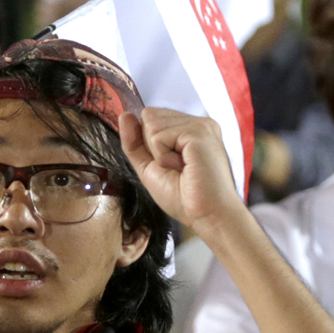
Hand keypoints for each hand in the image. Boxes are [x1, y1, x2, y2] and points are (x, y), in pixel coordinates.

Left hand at [119, 108, 243, 233]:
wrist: (209, 217)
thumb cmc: (184, 198)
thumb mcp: (150, 168)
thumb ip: (135, 142)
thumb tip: (124, 115)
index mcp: (191, 129)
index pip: (152, 117)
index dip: (151, 144)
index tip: (173, 165)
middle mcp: (198, 122)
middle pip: (149, 116)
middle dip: (154, 148)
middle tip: (178, 168)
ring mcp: (199, 124)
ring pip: (151, 124)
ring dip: (159, 154)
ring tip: (183, 169)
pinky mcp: (198, 131)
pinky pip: (158, 136)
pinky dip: (163, 157)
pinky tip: (184, 167)